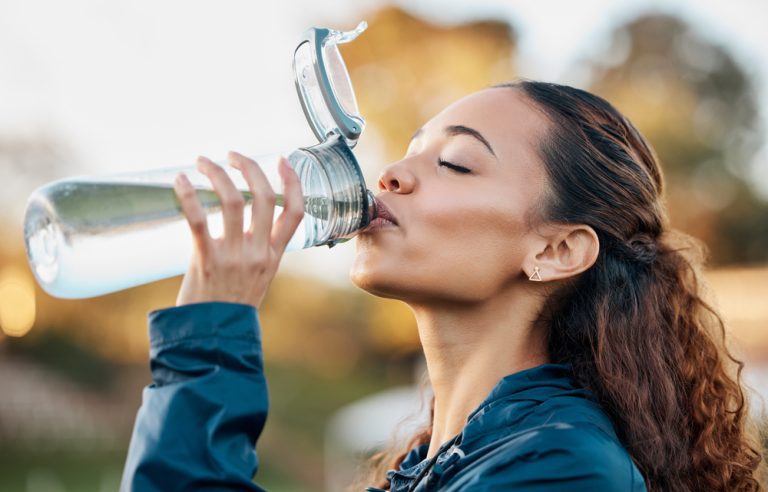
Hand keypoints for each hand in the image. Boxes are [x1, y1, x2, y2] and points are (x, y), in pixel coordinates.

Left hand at [172, 151, 303, 308]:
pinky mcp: (207, 260)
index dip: (293, 182)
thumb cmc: (232, 305)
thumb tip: (244, 217)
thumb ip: (257, 248)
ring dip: (217, 173)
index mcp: (274, 255)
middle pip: (264, 197)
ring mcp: (234, 256)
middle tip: (232, 155)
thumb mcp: (258, 276)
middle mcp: (258, 252)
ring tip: (203, 162)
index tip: (282, 160)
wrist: (215, 337)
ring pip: (233, 200)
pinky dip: (188, 195)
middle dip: (250, 167)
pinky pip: (198, 220)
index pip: (295, 212)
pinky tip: (179, 181)